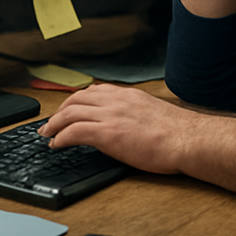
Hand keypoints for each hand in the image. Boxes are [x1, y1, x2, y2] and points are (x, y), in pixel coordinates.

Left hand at [37, 85, 195, 174]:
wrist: (189, 139)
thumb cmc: (180, 133)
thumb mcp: (155, 114)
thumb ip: (137, 114)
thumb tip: (129, 125)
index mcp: (130, 96)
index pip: (95, 91)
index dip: (77, 101)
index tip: (70, 110)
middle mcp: (118, 101)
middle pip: (77, 98)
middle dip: (59, 111)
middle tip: (51, 123)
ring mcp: (112, 116)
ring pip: (70, 113)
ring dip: (54, 124)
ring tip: (47, 134)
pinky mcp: (108, 134)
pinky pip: (74, 132)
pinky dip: (60, 137)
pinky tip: (56, 145)